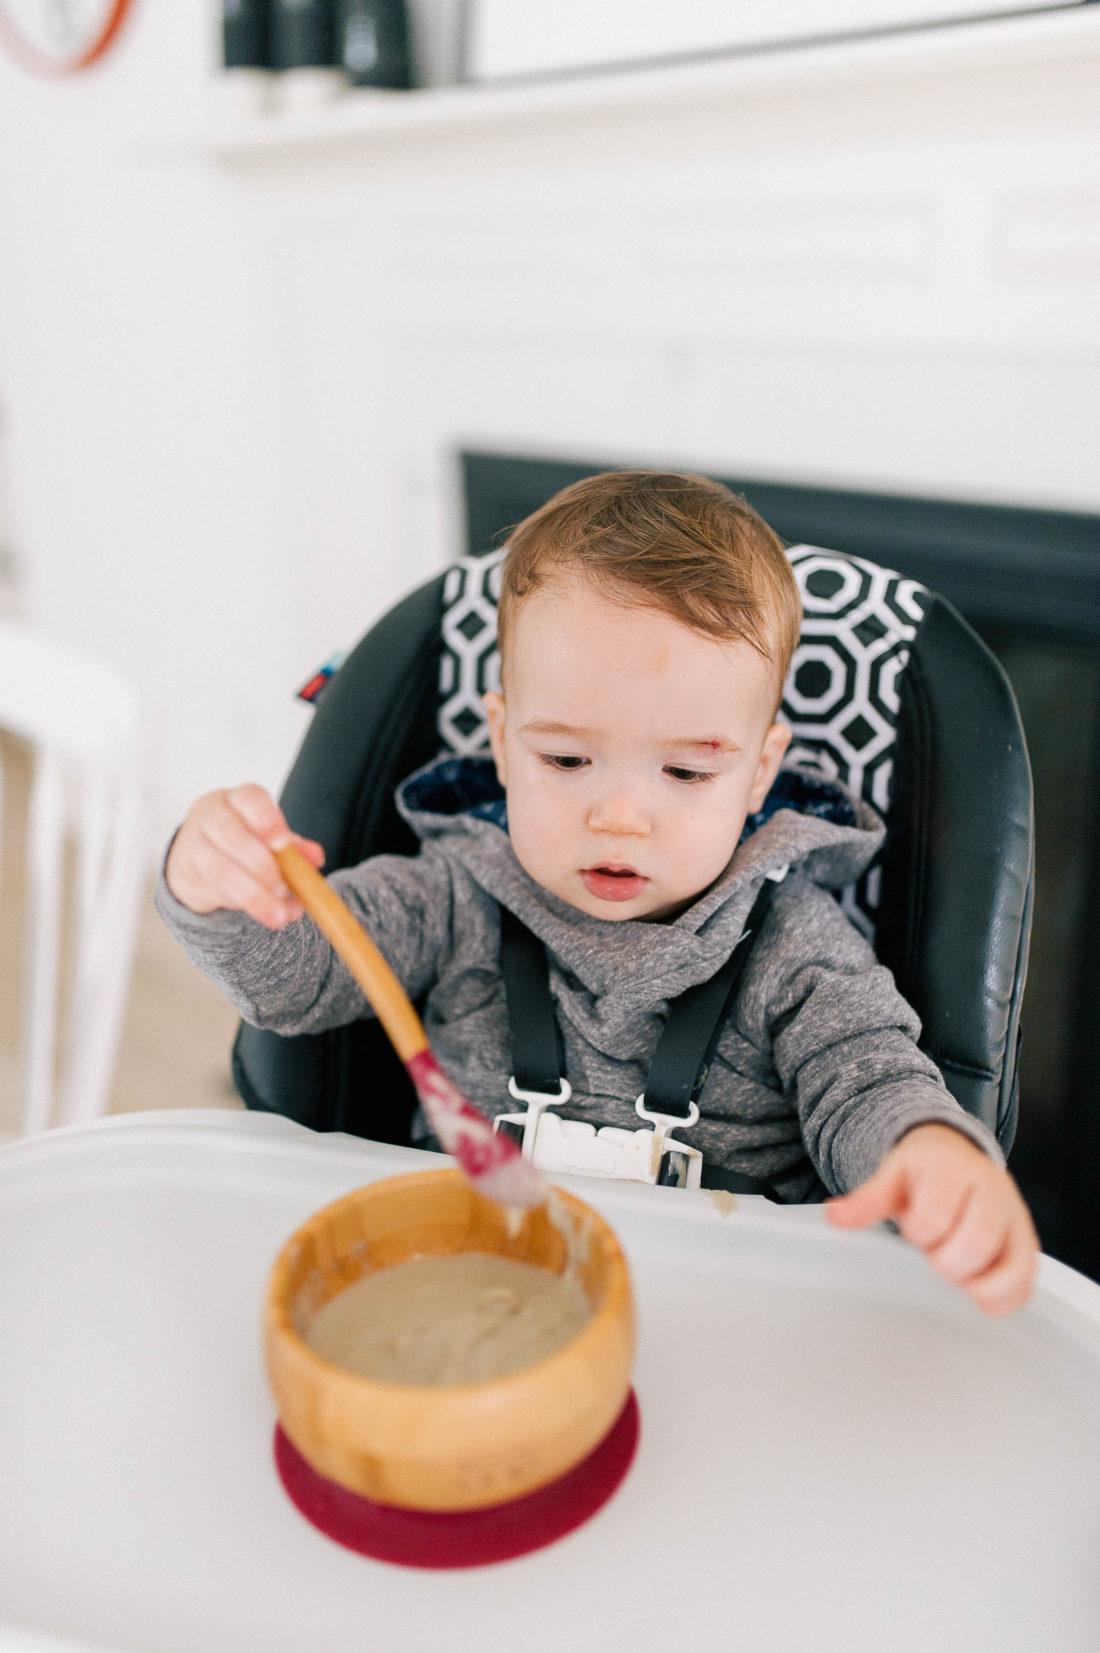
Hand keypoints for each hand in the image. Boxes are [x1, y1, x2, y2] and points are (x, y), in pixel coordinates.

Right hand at [164, 784, 325, 928]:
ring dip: (253, 894)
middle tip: (284, 889)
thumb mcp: (271, 841)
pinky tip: (264, 912)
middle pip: (230, 834)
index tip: (282, 843)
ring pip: (218, 868)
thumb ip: (294, 848)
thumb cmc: (244, 843)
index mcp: (238, 799)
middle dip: (261, 865)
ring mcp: (193, 842)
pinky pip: (213, 890)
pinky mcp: (185, 872)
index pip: (249, 798)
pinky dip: (242, 904)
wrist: (198, 859)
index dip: (266, 820)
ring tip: (279, 914)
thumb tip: (315, 857)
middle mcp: (211, 815)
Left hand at [825, 1123, 1038, 1316]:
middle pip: (976, 1243)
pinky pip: (1026, 1284)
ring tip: (956, 1271)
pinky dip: (1002, 1297)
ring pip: (1012, 1268)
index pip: (936, 1216)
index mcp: (955, 1169)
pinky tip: (976, 1289)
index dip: (919, 1232)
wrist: (958, 1158)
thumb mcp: (892, 1178)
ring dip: (977, 1282)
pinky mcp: (1028, 1246)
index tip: (915, 1228)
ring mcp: (1016, 1220)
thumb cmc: (925, 1174)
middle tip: (935, 1252)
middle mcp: (994, 1191)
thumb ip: (867, 1200)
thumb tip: (835, 1217)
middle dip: (946, 1260)